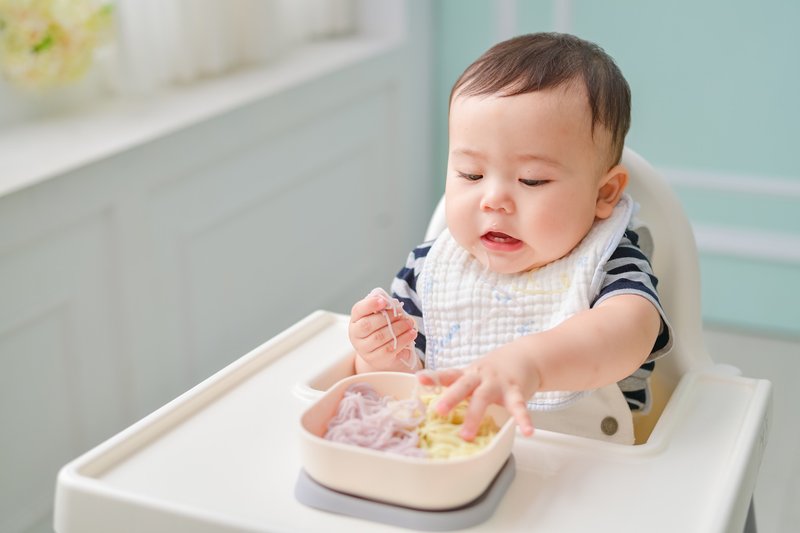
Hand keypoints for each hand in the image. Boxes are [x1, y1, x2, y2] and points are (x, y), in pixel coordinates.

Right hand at [349, 293, 418, 371]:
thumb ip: (384, 308)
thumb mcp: (380, 317)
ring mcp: (364, 350)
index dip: (370, 304)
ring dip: (398, 328)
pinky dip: (402, 340)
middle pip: (368, 325)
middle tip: (403, 314)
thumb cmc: (382, 330)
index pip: (358, 310)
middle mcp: (355, 336)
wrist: (383, 354)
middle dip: (388, 317)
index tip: (384, 301)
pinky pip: (389, 350)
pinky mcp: (376, 360)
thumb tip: (394, 304)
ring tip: (410, 324)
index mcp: (355, 321)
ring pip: (380, 337)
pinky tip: (411, 335)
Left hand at [417, 348, 538, 438]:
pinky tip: (527, 432)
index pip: (448, 375)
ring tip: (466, 435)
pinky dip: (523, 420)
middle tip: (438, 411)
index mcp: (468, 375)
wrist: (525, 356)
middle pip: (463, 386)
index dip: (434, 377)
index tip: (419, 379)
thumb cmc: (494, 372)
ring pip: (484, 398)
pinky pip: (518, 407)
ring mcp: (497, 384)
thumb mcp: (475, 376)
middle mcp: (480, 377)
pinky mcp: (516, 391)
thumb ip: (460, 389)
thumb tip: (437, 412)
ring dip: (474, 417)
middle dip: (450, 398)